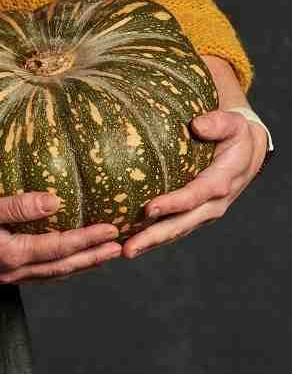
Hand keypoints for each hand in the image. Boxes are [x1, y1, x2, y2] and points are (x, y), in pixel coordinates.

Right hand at [0, 192, 122, 284]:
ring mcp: (5, 278)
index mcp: (11, 254)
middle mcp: (13, 272)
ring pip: (52, 275)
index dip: (88, 239)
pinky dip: (57, 268)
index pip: (60, 247)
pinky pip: (38, 275)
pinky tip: (63, 260)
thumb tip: (55, 201)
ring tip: (100, 255)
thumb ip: (18, 206)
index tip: (112, 229)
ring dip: (78, 265)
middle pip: (62, 266)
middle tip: (120, 248)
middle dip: (92, 257)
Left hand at [121, 110, 268, 259]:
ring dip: (152, 243)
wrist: (246, 152)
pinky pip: (175, 227)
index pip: (195, 196)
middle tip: (128, 248)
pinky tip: (132, 241)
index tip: (148, 209)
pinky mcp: (195, 214)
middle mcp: (213, 203)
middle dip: (155, 236)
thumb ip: (218, 123)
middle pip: (182, 223)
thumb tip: (197, 125)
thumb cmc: (235, 135)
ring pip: (177, 231)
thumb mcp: (233, 124)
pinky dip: (155, 237)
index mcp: (221, 182)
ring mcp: (204, 212)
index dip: (173, 204)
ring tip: (126, 251)